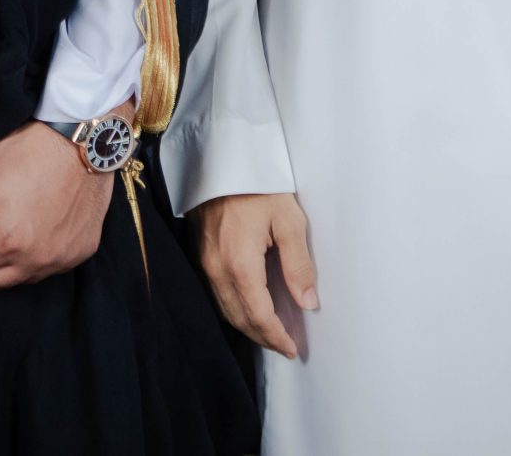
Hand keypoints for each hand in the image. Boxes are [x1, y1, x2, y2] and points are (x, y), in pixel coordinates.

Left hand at [0, 108, 123, 290]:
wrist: (84, 139)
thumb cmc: (29, 152)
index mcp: (6, 240)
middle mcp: (36, 259)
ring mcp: (61, 260)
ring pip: (18, 279)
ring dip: (11, 258)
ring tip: (21, 218)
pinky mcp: (79, 254)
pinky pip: (47, 269)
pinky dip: (39, 254)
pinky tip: (44, 221)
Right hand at [196, 192, 316, 358]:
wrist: (223, 160)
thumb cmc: (259, 186)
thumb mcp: (288, 220)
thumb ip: (298, 264)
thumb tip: (308, 302)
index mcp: (240, 264)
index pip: (259, 316)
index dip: (276, 337)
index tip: (293, 349)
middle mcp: (217, 270)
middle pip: (240, 319)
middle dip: (263, 338)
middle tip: (285, 347)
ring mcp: (205, 264)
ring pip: (226, 310)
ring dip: (248, 327)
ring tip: (271, 334)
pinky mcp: (202, 256)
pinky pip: (217, 295)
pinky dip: (235, 311)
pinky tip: (249, 310)